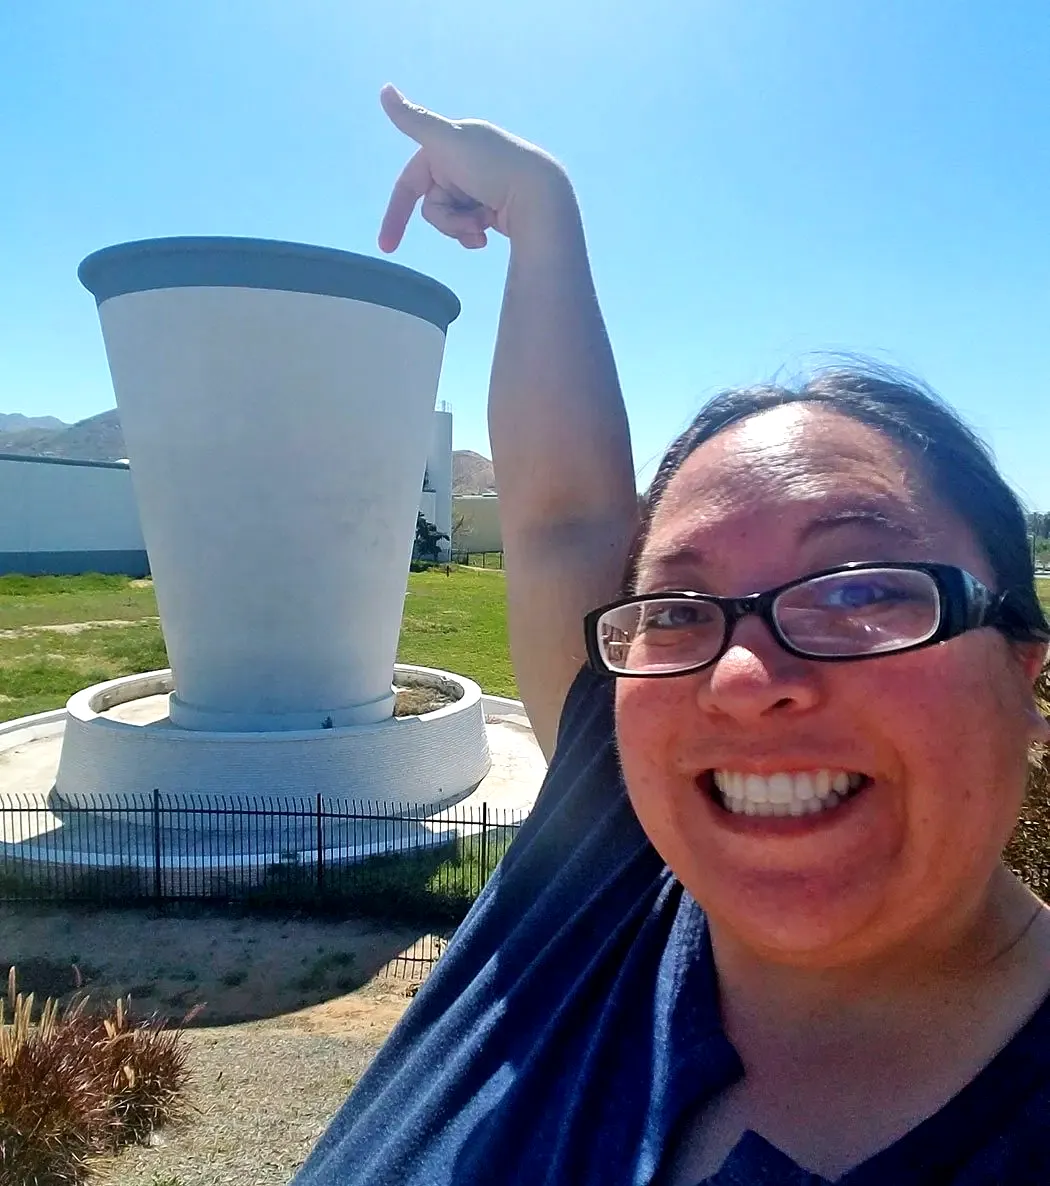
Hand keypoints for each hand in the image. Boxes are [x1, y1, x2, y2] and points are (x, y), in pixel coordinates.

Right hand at [378, 85, 571, 252]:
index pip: (411, 182)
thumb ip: (414, 120)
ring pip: (450, 218)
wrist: (542, 196)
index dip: (397, 213)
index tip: (387, 247)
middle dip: (447, 220)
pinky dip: (473, 233)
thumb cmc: (494, 167)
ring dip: (462, 226)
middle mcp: (463, 162)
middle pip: (432, 205)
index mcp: (450, 144)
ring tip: (484, 224)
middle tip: (471, 221)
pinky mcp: (492, 207)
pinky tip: (488, 235)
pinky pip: (468, 227)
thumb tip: (384, 89)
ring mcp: (478, 186)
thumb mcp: (449, 141)